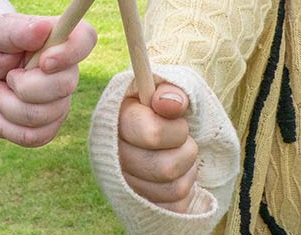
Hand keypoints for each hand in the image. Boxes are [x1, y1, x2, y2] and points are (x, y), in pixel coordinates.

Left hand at [0, 14, 95, 146]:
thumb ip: (15, 30)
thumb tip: (44, 27)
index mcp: (56, 38)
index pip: (85, 38)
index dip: (71, 52)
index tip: (43, 61)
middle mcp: (65, 69)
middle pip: (65, 86)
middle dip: (24, 87)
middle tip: (6, 75)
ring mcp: (59, 100)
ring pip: (45, 115)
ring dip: (8, 106)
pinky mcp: (47, 126)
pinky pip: (35, 137)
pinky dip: (7, 126)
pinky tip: (0, 111)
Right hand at [118, 83, 197, 212]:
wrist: (167, 137)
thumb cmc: (166, 111)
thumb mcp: (170, 93)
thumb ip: (171, 92)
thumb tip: (169, 103)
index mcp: (115, 120)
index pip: (153, 134)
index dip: (176, 130)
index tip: (178, 119)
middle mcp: (113, 156)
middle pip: (166, 167)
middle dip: (186, 150)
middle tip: (182, 140)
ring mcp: (123, 185)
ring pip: (173, 188)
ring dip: (187, 169)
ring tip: (178, 155)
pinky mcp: (139, 207)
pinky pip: (175, 206)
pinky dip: (185, 189)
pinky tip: (175, 175)